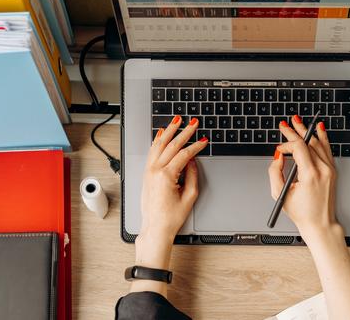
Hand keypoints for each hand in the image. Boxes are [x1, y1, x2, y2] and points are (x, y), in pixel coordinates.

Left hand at [135, 115, 207, 273]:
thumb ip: (192, 176)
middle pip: (171, 145)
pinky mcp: (146, 173)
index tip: (204, 141)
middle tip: (193, 123)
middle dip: (184, 132)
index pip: (184, 155)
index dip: (196, 146)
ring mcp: (148, 171)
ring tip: (176, 121)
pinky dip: (157, 141)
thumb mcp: (189, 197)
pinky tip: (161, 133)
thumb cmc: (170, 217)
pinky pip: (151, 152)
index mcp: (166, 176)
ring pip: (159, 145)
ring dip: (169, 131)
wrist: (155, 227)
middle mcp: (155, 171)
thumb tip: (192, 161)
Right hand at [268, 115, 341, 241]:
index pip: (298, 148)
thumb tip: (277, 157)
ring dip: (307, 132)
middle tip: (286, 123)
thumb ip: (274, 172)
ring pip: (318, 143)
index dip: (286, 144)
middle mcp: (323, 170)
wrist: (321, 224)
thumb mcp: (280, 194)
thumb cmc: (302, 213)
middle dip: (295, 131)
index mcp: (310, 175)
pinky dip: (322, 138)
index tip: (279, 150)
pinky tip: (319, 129)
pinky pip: (327, 149)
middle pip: (309, 142)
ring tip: (298, 122)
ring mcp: (330, 170)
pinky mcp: (332, 171)